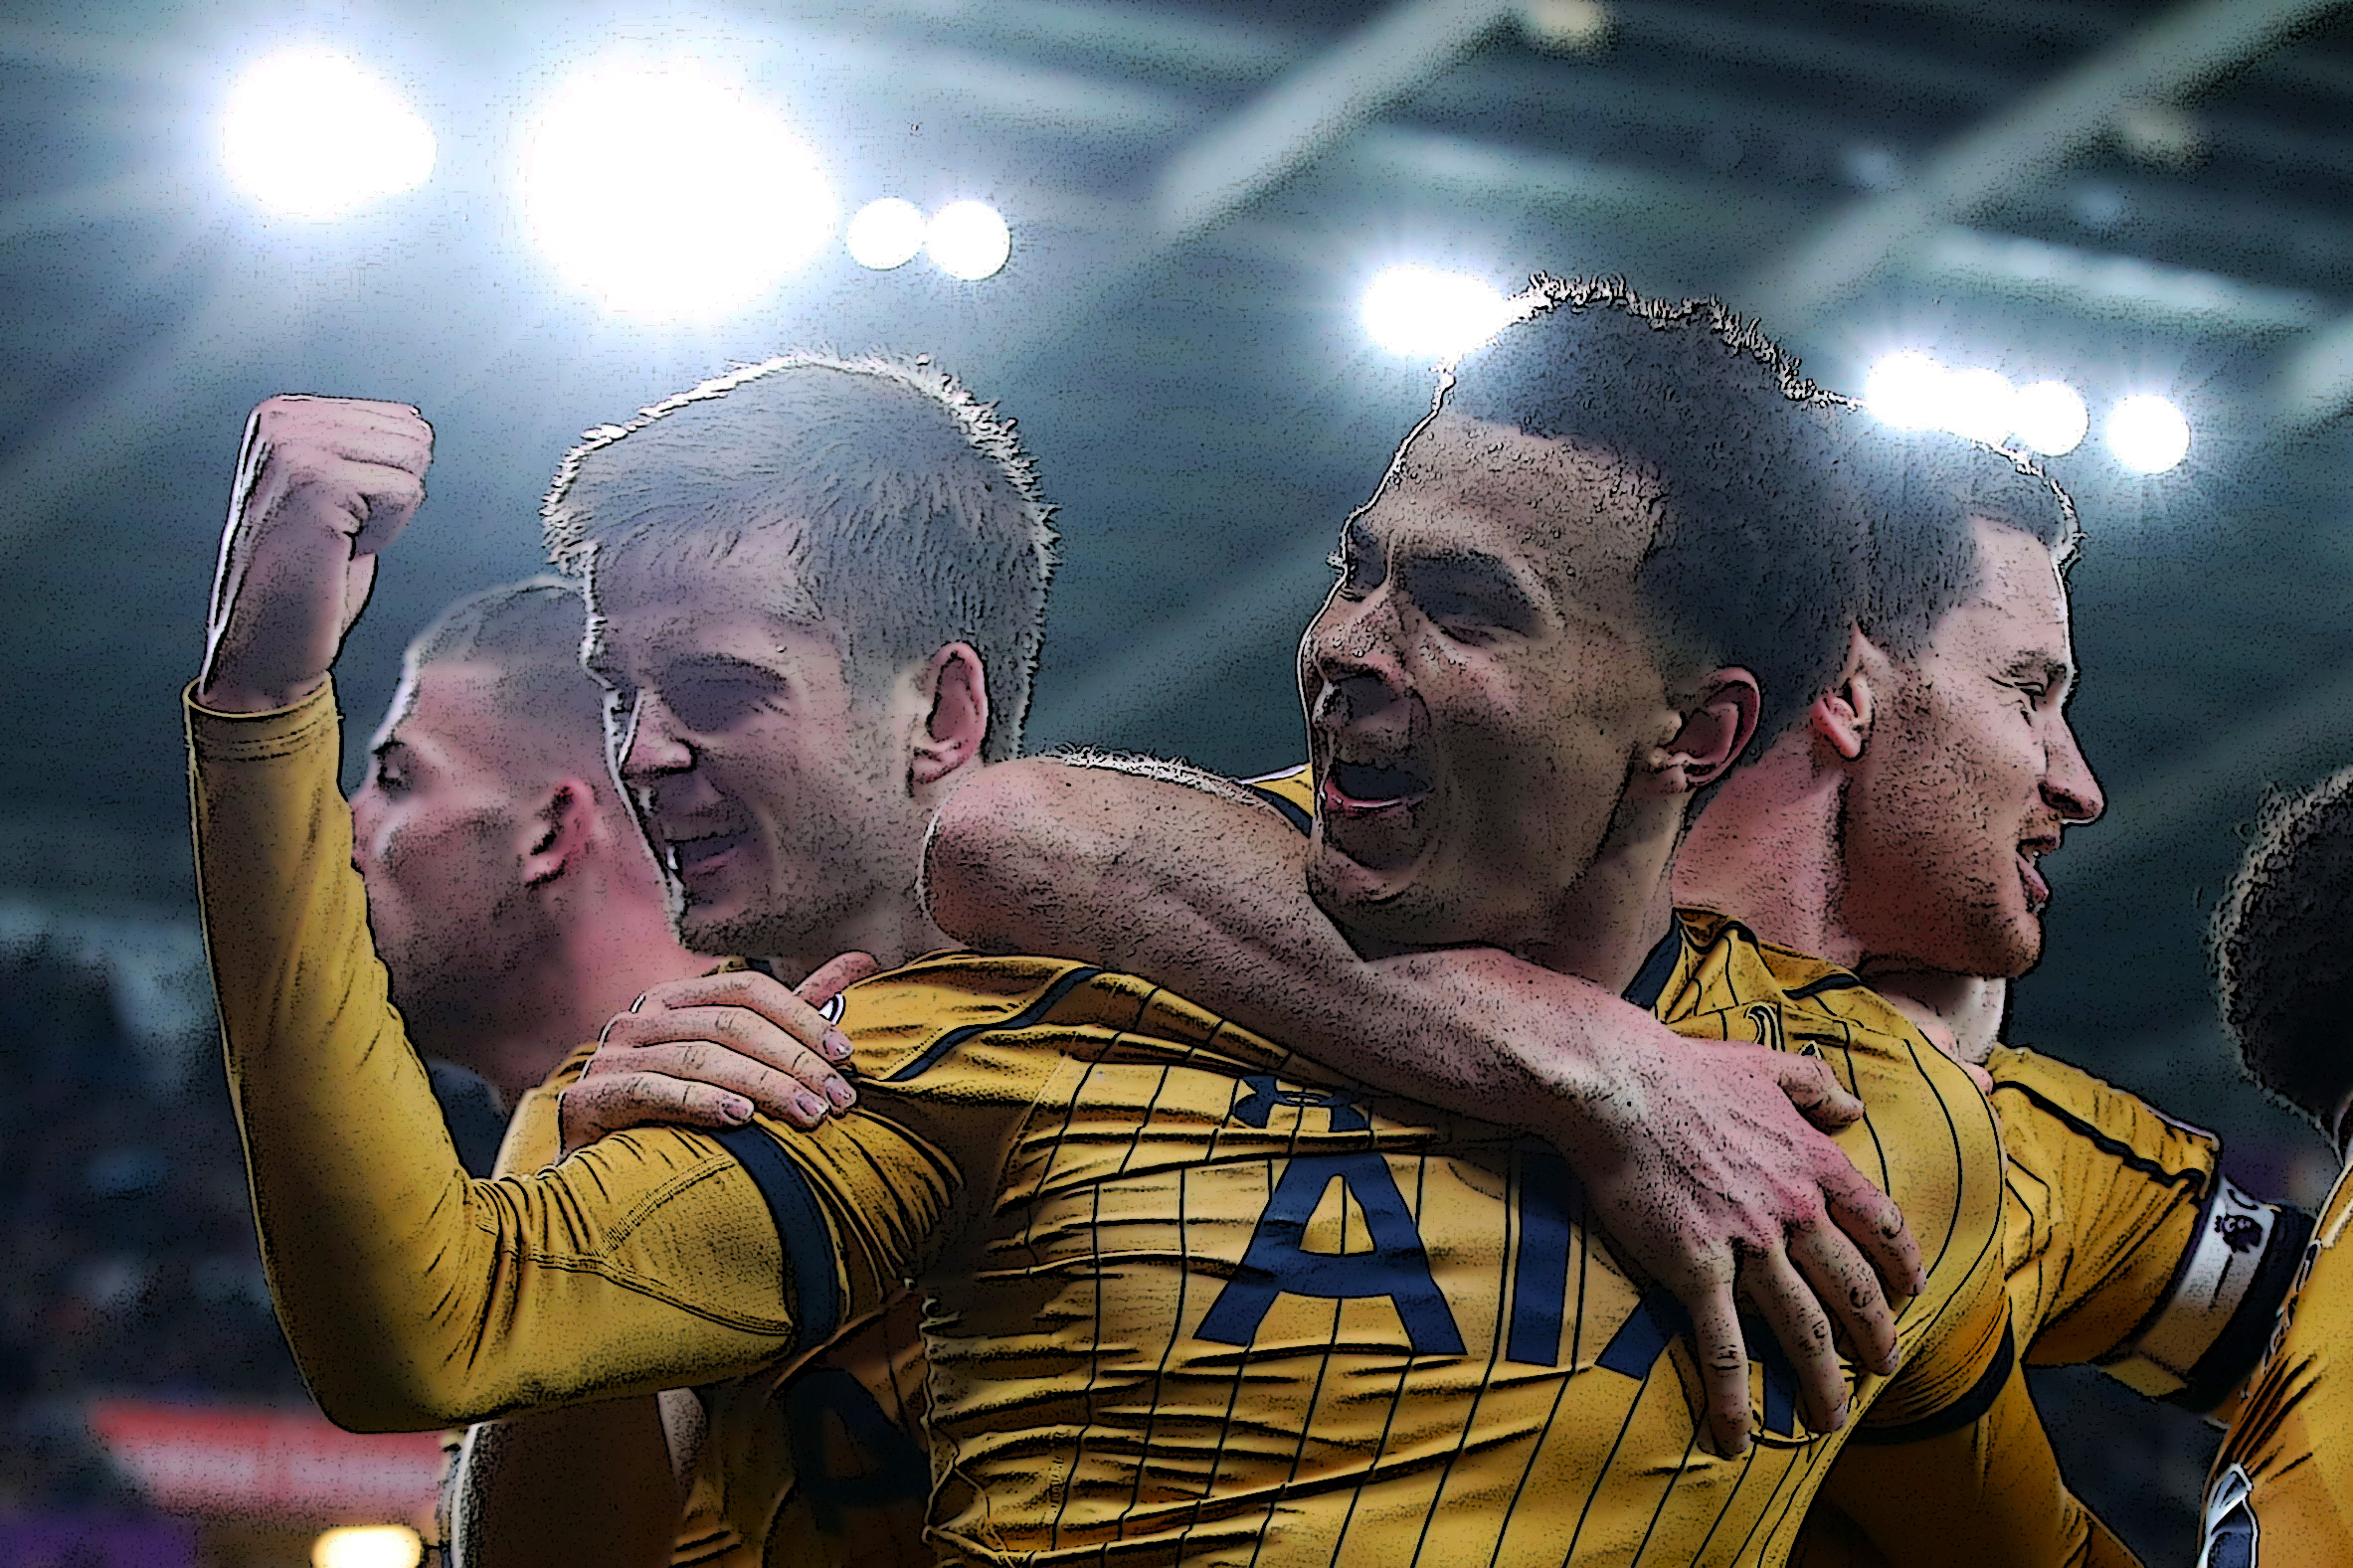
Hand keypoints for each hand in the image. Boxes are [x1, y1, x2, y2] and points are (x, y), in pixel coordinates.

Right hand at [197, 395, 432, 712]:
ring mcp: (294, 447)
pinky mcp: (315, 480)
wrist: (264, 644)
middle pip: (412, 436)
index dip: (385, 482)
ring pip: (412, 461)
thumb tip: (416, 420)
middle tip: (336, 534)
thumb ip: (361, 448)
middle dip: (391, 495)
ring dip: (387, 516)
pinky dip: (384, 533)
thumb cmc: (306, 577)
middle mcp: (281, 421)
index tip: (335, 517)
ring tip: (333, 542)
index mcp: (284, 414)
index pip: (401, 419)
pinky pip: (406, 491)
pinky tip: (336, 552)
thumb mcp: (333, 492)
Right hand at [559, 953, 880, 1157]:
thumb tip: (865, 961)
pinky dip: (701, 1101)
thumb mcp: (741, 1058)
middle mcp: (640, 1018)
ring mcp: (610, 1055)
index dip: (802, 1017)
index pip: (748, 991)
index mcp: (675, 1000)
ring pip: (701, 1058)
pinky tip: (741, 1119)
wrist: (595, 1173)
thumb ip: (796, 1014)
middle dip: (795, 1061)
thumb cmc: (678, 1116)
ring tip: (810, 1115)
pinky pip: (652, 1090)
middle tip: (841, 1099)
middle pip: (731, 1024)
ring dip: (764, 1086)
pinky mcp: (588, 1097)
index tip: (848, 1056)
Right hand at [1534, 1029, 1921, 1459]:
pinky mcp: (1697, 1269)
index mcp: (1814, 1160)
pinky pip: (1723, 1347)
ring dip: (1822, 1381)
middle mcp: (1794, 1209)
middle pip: (1851, 1288)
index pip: (1878, 1223)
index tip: (1912, 1291)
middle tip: (1882, 1368)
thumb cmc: (1684, 1070)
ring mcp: (1749, 1244)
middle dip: (1875, 1335)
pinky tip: (1738, 1437)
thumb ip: (1816, 1086)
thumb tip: (1854, 1106)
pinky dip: (1735, 1399)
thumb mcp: (1765, 1064)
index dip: (1902, 1263)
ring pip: (1802, 1329)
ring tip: (1831, 1419)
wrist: (1618, 1083)